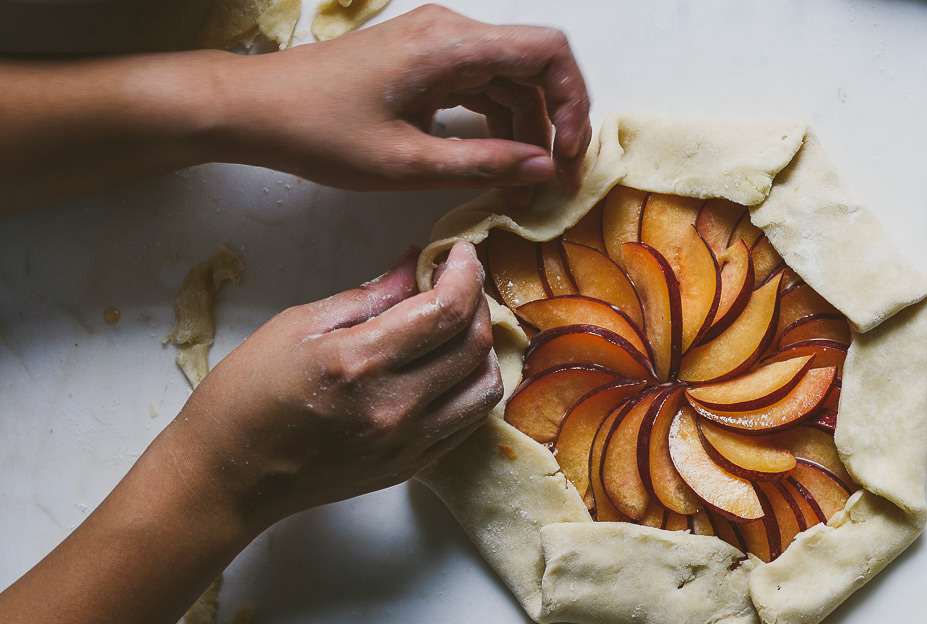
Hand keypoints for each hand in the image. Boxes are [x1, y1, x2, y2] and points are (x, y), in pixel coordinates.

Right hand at [160, 240, 499, 535]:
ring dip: (484, 347)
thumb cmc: (246, 396)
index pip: (445, 311)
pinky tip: (454, 366)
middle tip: (459, 282)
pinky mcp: (412, 465)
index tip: (460, 252)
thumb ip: (365, 297)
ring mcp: (408, 442)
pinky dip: (473, 386)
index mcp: (358, 362)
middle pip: (473, 346)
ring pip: (484, 387)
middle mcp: (393, 406)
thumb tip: (411, 266)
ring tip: (460, 324)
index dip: (465, 273)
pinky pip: (469, 422)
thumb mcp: (295, 327)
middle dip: (477, 302)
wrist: (231, 475)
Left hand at [217, 5, 591, 199]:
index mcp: (450, 45)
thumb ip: (483, 166)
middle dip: (555, 127)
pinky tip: (497, 168)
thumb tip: (544, 171)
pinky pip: (483, 88)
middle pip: (535, 70)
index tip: (566, 158)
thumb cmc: (320, 132)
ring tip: (523, 189)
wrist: (255, 108)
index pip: (547, 53)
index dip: (573, 104)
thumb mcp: (407, 164)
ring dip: (527, 134)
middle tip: (554, 186)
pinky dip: (499, 127)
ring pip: (512, 83)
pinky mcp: (426, 62)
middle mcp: (450, 32)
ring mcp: (438, 44)